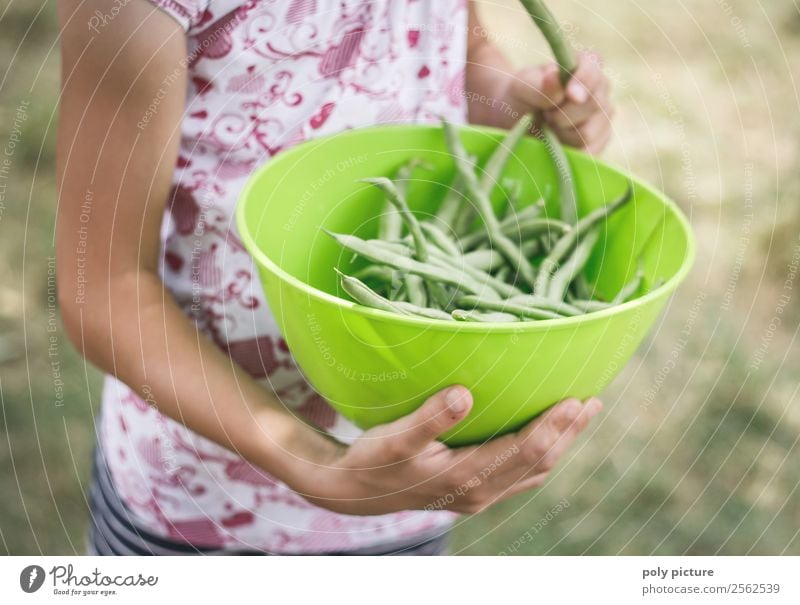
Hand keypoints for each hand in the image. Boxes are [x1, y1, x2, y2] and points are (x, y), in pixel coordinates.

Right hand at [299, 386, 601, 514]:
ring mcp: (479, 495)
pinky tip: (546, 435)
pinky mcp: (473, 491)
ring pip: (533, 471)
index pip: (524, 452)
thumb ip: (430, 418)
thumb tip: (464, 394)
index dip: (553, 427)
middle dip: (568, 433)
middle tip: (592, 401)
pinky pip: (519, 474)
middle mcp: (479, 491)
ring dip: (560, 443)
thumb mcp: (394, 437)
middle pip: (538, 463)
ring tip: (581, 414)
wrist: (355, 491)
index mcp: (465, 476)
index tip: (576, 399)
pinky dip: (540, 453)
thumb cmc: (373, 459)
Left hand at [504, 52, 613, 153]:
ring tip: (550, 127)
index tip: (568, 94)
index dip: (584, 81)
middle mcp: (600, 89)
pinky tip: (557, 142)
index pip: (594, 67)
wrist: (517, 123)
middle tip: (545, 114)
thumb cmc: (522, 98)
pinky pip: (588, 152)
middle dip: (563, 114)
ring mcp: (603, 116)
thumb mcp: (521, 88)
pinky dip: (567, 150)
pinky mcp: (599, 142)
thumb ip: (537, 83)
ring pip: (588, 132)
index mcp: (585, 65)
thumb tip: (554, 76)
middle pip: (594, 104)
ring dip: (562, 134)